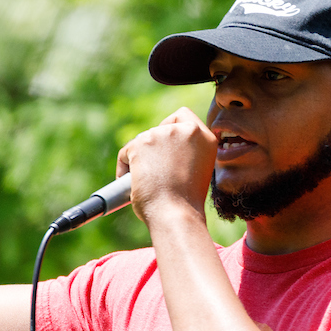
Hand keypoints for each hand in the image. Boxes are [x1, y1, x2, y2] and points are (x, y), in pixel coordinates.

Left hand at [115, 106, 217, 223]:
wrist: (176, 215)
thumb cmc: (185, 203)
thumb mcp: (196, 171)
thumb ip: (185, 154)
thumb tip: (162, 152)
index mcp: (206, 138)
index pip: (183, 116)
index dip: (171, 128)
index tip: (167, 147)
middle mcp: (187, 131)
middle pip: (159, 128)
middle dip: (153, 148)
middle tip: (155, 171)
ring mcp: (163, 134)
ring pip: (142, 141)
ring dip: (139, 159)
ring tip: (146, 182)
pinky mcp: (141, 143)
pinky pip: (126, 152)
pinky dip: (124, 167)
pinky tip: (133, 184)